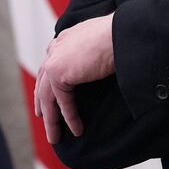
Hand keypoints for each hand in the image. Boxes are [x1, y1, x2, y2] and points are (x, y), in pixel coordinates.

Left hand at [34, 13, 114, 142]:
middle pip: (44, 81)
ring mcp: (55, 59)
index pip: (52, 63)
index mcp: (67, 38)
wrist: (125, 32)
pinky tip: (77, 129)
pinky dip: (69, 117)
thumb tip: (100, 65)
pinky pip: (62, 101)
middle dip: (42, 102)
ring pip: (48, 96)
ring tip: (55, 136)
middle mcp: (57, 47)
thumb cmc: (124, 35)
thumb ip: (93, 53)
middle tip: (43, 117)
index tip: (49, 96)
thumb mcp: (103, 43)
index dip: (49, 82)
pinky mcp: (58, 72)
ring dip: (52, 119)